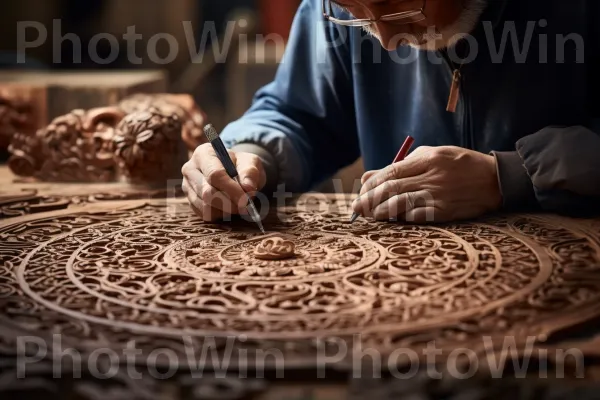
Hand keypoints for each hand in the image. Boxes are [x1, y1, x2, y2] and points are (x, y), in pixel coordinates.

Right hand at [182, 143, 265, 220]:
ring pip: (205, 206)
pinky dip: (220, 215)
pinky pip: (205, 214)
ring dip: (226, 210)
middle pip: (207, 192)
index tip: (246, 200)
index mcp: (204, 153)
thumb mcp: (250, 162)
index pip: (214, 174)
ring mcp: (188, 186)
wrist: (233, 171)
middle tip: (246, 207)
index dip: (231, 189)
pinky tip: (228, 207)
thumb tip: (248, 188)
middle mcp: (190, 169)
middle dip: (229, 203)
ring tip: (238, 205)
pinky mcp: (190, 201)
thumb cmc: (240, 165)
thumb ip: (250, 173)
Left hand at [352, 146, 501, 222]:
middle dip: (369, 199)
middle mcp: (431, 177)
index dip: (371, 184)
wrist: (495, 180)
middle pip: (392, 189)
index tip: (360, 192)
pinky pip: (418, 217)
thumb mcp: (433, 154)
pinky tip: (393, 220)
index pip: (391, 172)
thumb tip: (372, 176)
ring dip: (381, 211)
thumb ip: (404, 164)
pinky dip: (402, 219)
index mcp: (427, 159)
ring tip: (371, 215)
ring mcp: (439, 196)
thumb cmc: (460, 165)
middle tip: (357, 208)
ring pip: (401, 204)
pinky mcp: (446, 211)